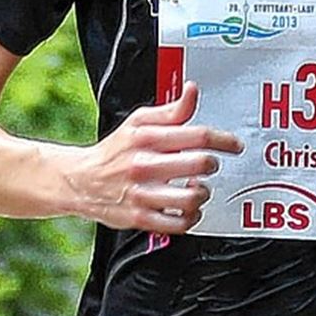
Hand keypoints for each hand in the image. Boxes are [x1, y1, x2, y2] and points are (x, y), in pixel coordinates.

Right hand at [65, 85, 241, 233]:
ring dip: (202, 193)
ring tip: (197, 188)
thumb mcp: (139, 122)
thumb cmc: (115, 152)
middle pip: (199, 164)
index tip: (234, 145)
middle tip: (208, 166)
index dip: (224, 140)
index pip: (197, 135)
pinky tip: (188, 209)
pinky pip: (178, 223)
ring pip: (191, 197)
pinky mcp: (140, 218)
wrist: (81, 180)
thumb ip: (171, 111)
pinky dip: (191, 217)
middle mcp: (144, 165)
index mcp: (147, 138)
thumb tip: (192, 91)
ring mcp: (142, 194)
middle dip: (211, 165)